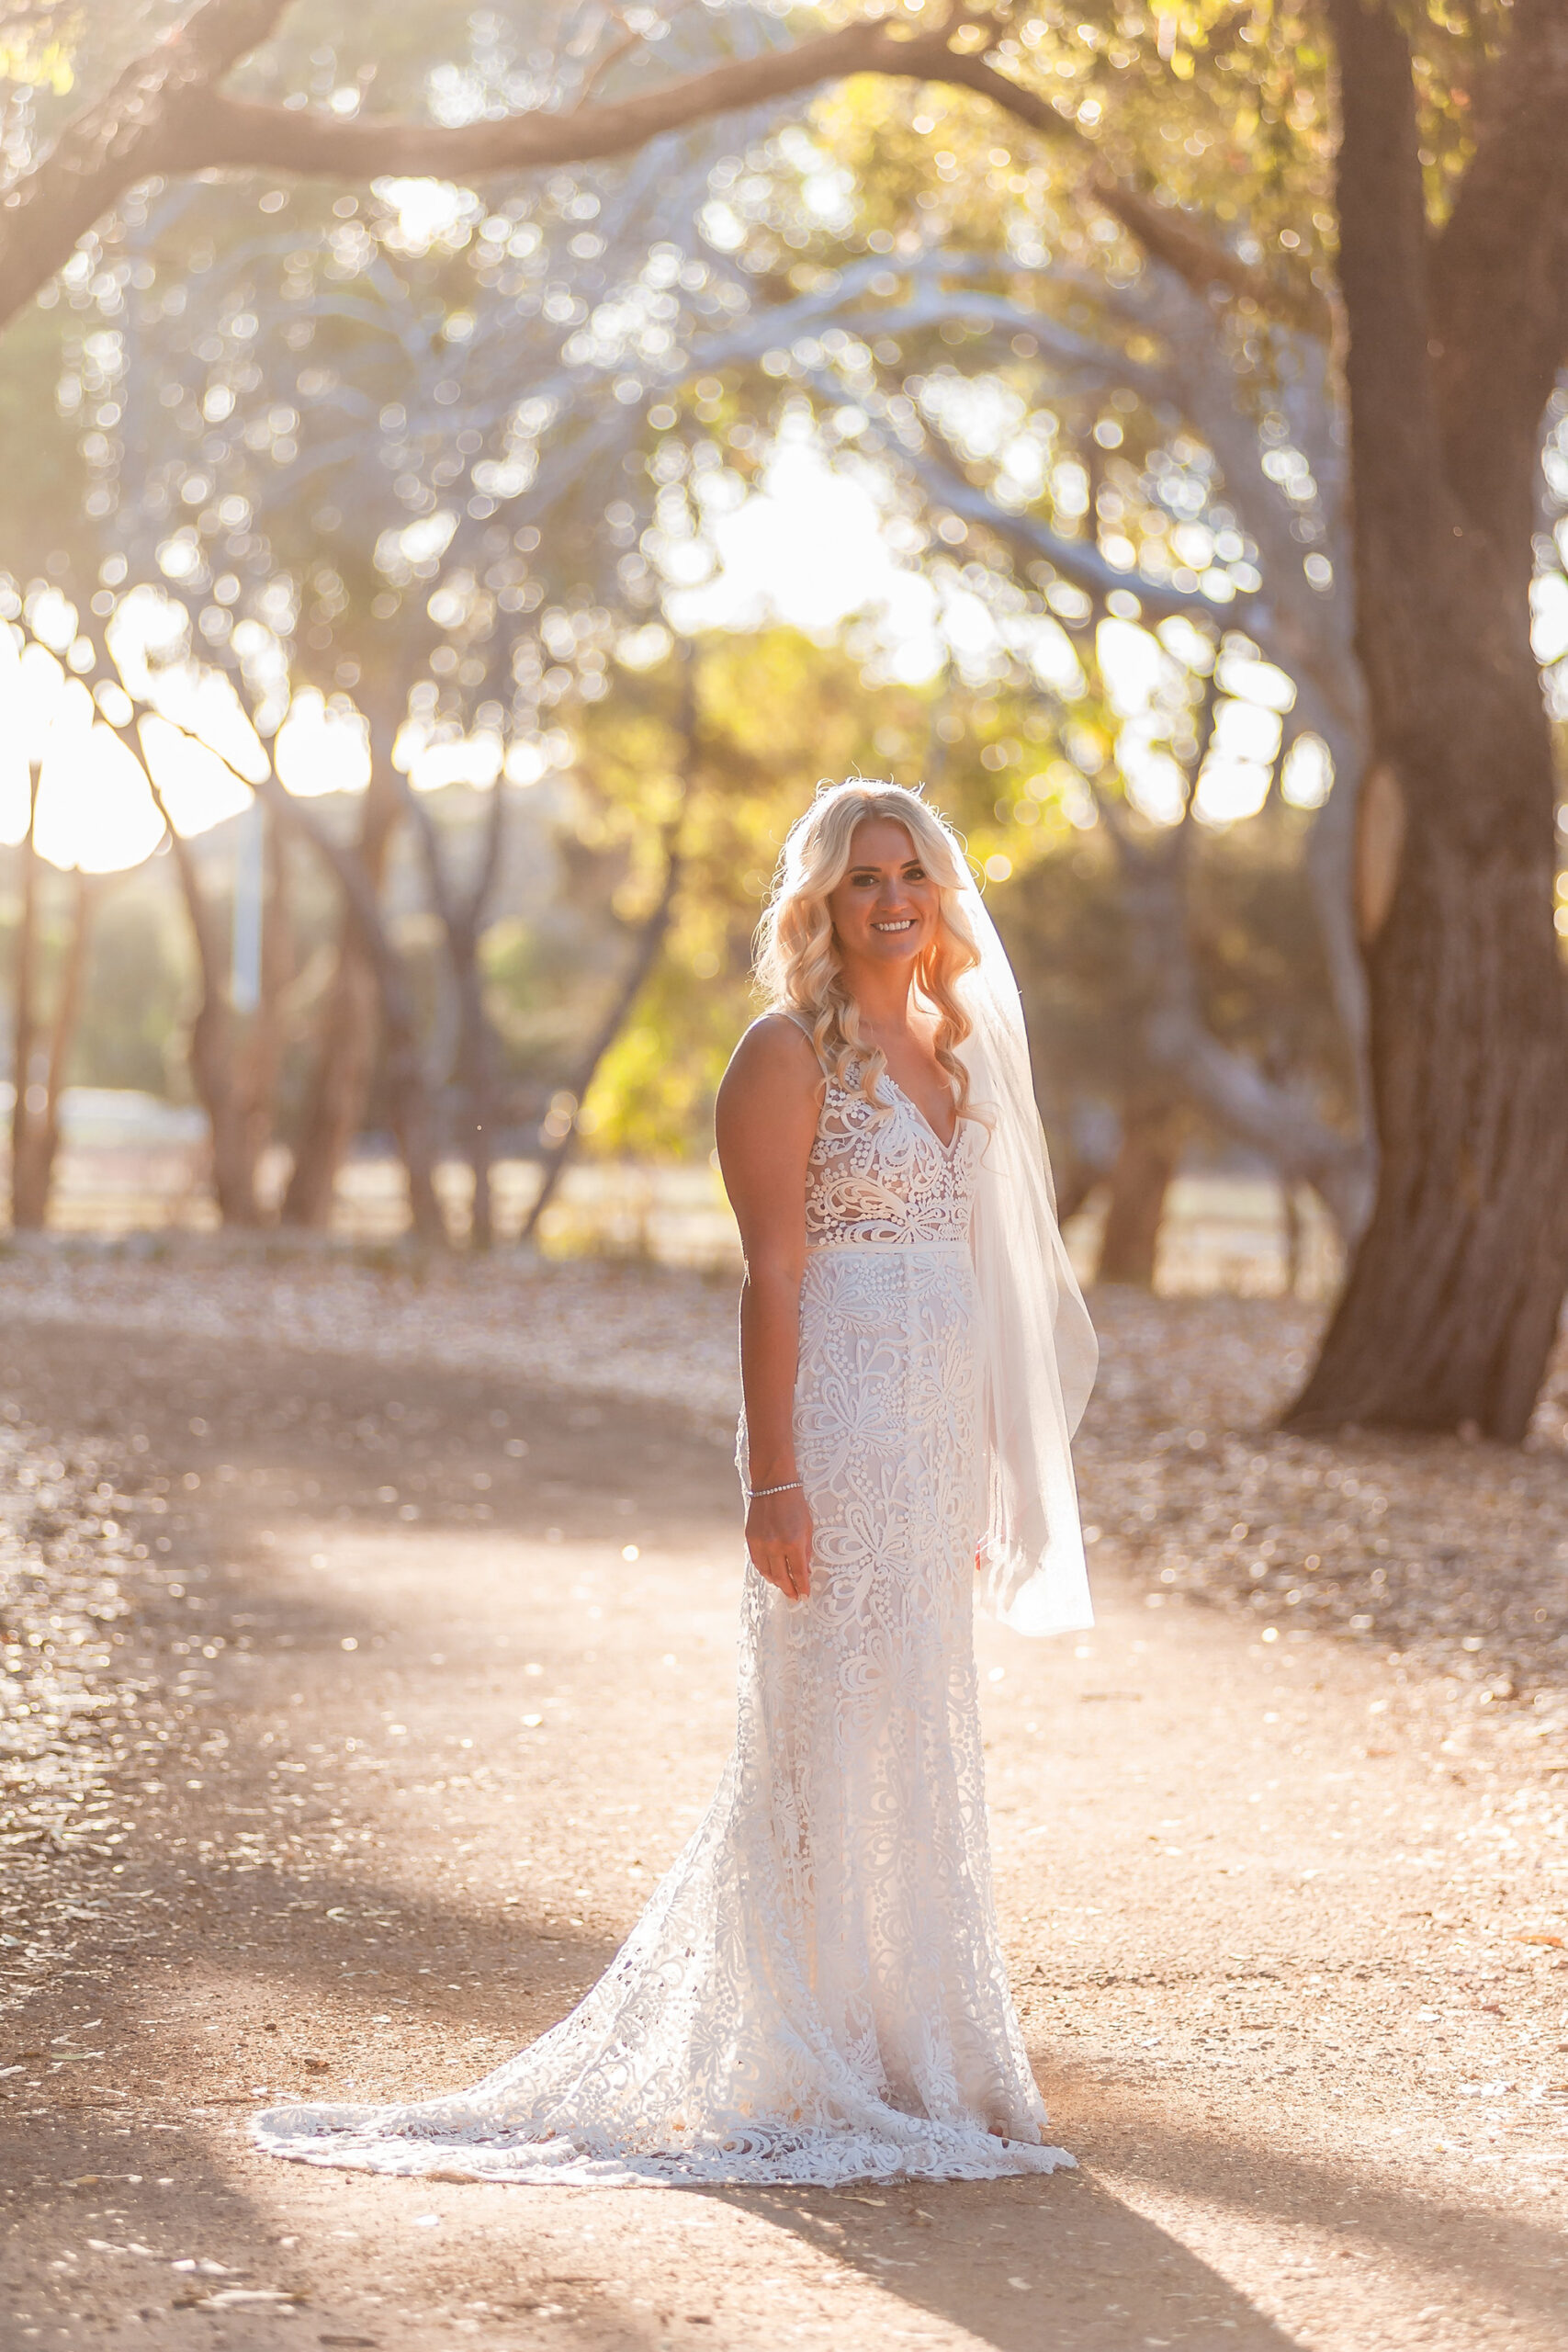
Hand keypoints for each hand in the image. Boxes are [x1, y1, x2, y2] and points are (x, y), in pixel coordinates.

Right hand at [746, 1485, 812, 1602]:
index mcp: (793, 1542)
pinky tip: (771, 1573)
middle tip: (794, 1597)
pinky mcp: (750, 1539)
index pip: (798, 1573)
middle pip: (781, 1577)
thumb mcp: (807, 1528)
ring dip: (776, 1582)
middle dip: (789, 1589)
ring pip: (767, 1572)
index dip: (802, 1587)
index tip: (805, 1596)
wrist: (773, 1485)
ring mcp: (761, 1543)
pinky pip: (757, 1562)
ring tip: (784, 1585)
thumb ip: (806, 1552)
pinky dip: (765, 1570)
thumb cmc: (795, 1505)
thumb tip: (804, 1572)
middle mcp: (775, 1545)